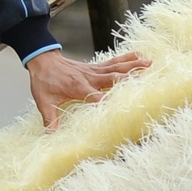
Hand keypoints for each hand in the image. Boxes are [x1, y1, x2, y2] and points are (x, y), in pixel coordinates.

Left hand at [25, 48, 150, 130]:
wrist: (42, 61)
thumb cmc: (44, 81)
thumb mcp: (43, 102)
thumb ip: (50, 119)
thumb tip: (51, 136)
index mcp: (78, 88)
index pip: (96, 96)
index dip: (108, 100)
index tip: (123, 105)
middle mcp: (88, 78)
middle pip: (112, 79)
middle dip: (129, 79)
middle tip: (146, 77)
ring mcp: (93, 71)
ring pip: (115, 68)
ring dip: (132, 65)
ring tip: (149, 62)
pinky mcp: (94, 67)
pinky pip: (112, 62)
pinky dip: (125, 58)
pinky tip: (138, 54)